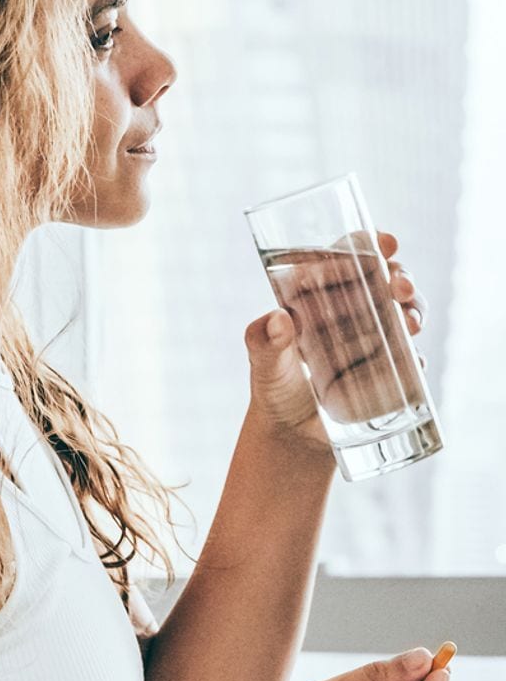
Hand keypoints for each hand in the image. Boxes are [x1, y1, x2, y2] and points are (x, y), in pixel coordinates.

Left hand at [245, 231, 428, 454]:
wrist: (293, 436)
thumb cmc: (274, 390)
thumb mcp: (265, 365)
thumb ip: (264, 343)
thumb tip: (278, 320)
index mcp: (318, 295)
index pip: (346, 258)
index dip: (369, 245)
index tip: (386, 244)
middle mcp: (349, 310)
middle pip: (382, 280)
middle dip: (400, 276)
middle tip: (402, 287)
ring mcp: (372, 337)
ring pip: (402, 311)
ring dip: (415, 310)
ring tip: (411, 324)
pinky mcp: (387, 368)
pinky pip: (409, 355)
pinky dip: (416, 355)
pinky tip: (416, 362)